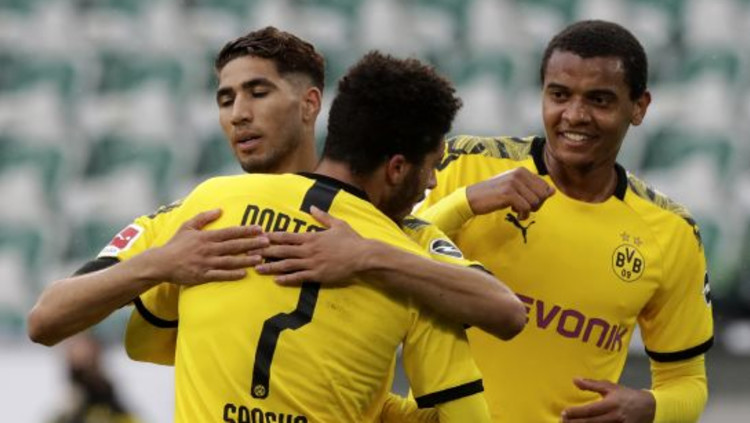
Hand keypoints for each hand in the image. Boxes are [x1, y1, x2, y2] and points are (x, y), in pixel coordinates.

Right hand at [148, 209, 268, 284]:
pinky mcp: (202, 276)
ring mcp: (206, 263)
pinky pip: (220, 275)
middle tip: (267, 242)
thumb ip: (204, 217)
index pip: (230, 232)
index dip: (246, 230)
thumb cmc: (175, 244)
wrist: (161, 263)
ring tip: (260, 258)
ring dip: (246, 260)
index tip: (259, 229)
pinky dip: (232, 275)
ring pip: (230, 261)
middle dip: (252, 243)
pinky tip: (244, 274)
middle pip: (234, 246)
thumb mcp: (188, 226)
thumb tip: (219, 209)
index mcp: (206, 237)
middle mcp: (208, 249)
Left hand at [255, 206, 370, 284]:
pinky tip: (276, 280)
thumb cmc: (352, 240)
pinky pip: (299, 277)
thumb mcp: (338, 224)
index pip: (287, 236)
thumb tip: (312, 208)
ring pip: (287, 265)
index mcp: (312, 237)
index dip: (272, 237)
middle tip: (250, 252)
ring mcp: (312, 263)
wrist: (363, 256)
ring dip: (271, 267)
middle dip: (265, 251)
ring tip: (258, 269)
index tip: (259, 237)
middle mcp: (308, 250)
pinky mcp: (318, 275)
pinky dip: (287, 279)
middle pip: (282, 250)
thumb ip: (323, 216)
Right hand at [466, 167, 553, 219]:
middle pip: (542, 194)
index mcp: (522, 171)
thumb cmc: (494, 194)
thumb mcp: (515, 188)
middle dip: (536, 205)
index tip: (528, 202)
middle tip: (524, 208)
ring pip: (535, 202)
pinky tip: (515, 213)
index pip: (545, 186)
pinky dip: (522, 214)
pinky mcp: (508, 194)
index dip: (540, 198)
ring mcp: (513, 183)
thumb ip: (533, 188)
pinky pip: (526, 208)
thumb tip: (553, 191)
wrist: (473, 197)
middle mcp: (519, 174)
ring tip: (517, 210)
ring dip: (528, 211)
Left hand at [561, 378, 655, 422]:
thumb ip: (592, 385)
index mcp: (611, 404)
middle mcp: (615, 417)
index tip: (564, 413)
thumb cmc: (625, 395)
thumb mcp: (610, 387)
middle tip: (562, 421)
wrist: (649, 408)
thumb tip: (574, 380)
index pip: (590, 410)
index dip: (576, 412)